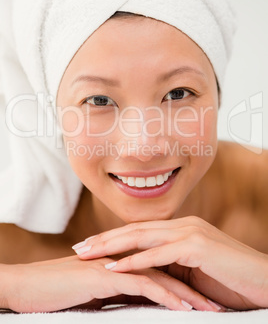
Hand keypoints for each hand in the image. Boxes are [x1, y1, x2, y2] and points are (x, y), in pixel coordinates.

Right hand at [3, 255, 210, 312]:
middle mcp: (122, 258)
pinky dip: (165, 297)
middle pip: (166, 269)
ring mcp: (115, 265)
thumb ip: (117, 292)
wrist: (28, 286)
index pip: (159, 268)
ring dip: (187, 294)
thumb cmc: (58, 291)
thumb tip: (137, 301)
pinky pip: (143, 286)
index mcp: (122, 261)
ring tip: (209, 310)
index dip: (183, 281)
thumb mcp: (95, 293)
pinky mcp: (107, 276)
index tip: (204, 297)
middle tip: (216, 302)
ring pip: (160, 276)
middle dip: (193, 286)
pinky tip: (182, 309)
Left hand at [73, 216, 267, 309]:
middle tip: (79, 247)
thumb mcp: (193, 271)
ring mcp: (190, 232)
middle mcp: (183, 224)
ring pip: (142, 237)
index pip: (140, 230)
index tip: (90, 246)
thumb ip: (171, 265)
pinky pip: (159, 254)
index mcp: (181, 228)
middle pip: (135, 229)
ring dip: (112, 246)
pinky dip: (135, 261)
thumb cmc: (229, 280)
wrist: (263, 282)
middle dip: (104, 239)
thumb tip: (146, 272)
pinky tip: (115, 267)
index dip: (113, 237)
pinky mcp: (197, 246)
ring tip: (88, 254)